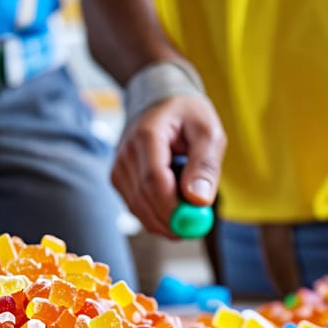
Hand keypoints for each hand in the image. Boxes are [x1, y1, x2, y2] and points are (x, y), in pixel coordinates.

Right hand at [112, 95, 225, 238]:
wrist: (161, 102)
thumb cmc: (189, 116)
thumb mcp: (208, 132)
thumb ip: (205, 165)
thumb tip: (199, 200)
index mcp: (147, 136)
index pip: (153, 180)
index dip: (173, 208)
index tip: (197, 222)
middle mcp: (126, 154)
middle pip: (143, 200)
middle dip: (172, 220)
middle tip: (199, 225)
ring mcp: (119, 169)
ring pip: (140, 210)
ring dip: (167, 217)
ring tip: (188, 197)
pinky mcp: (119, 181)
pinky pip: (138, 208)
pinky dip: (158, 212)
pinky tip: (173, 195)